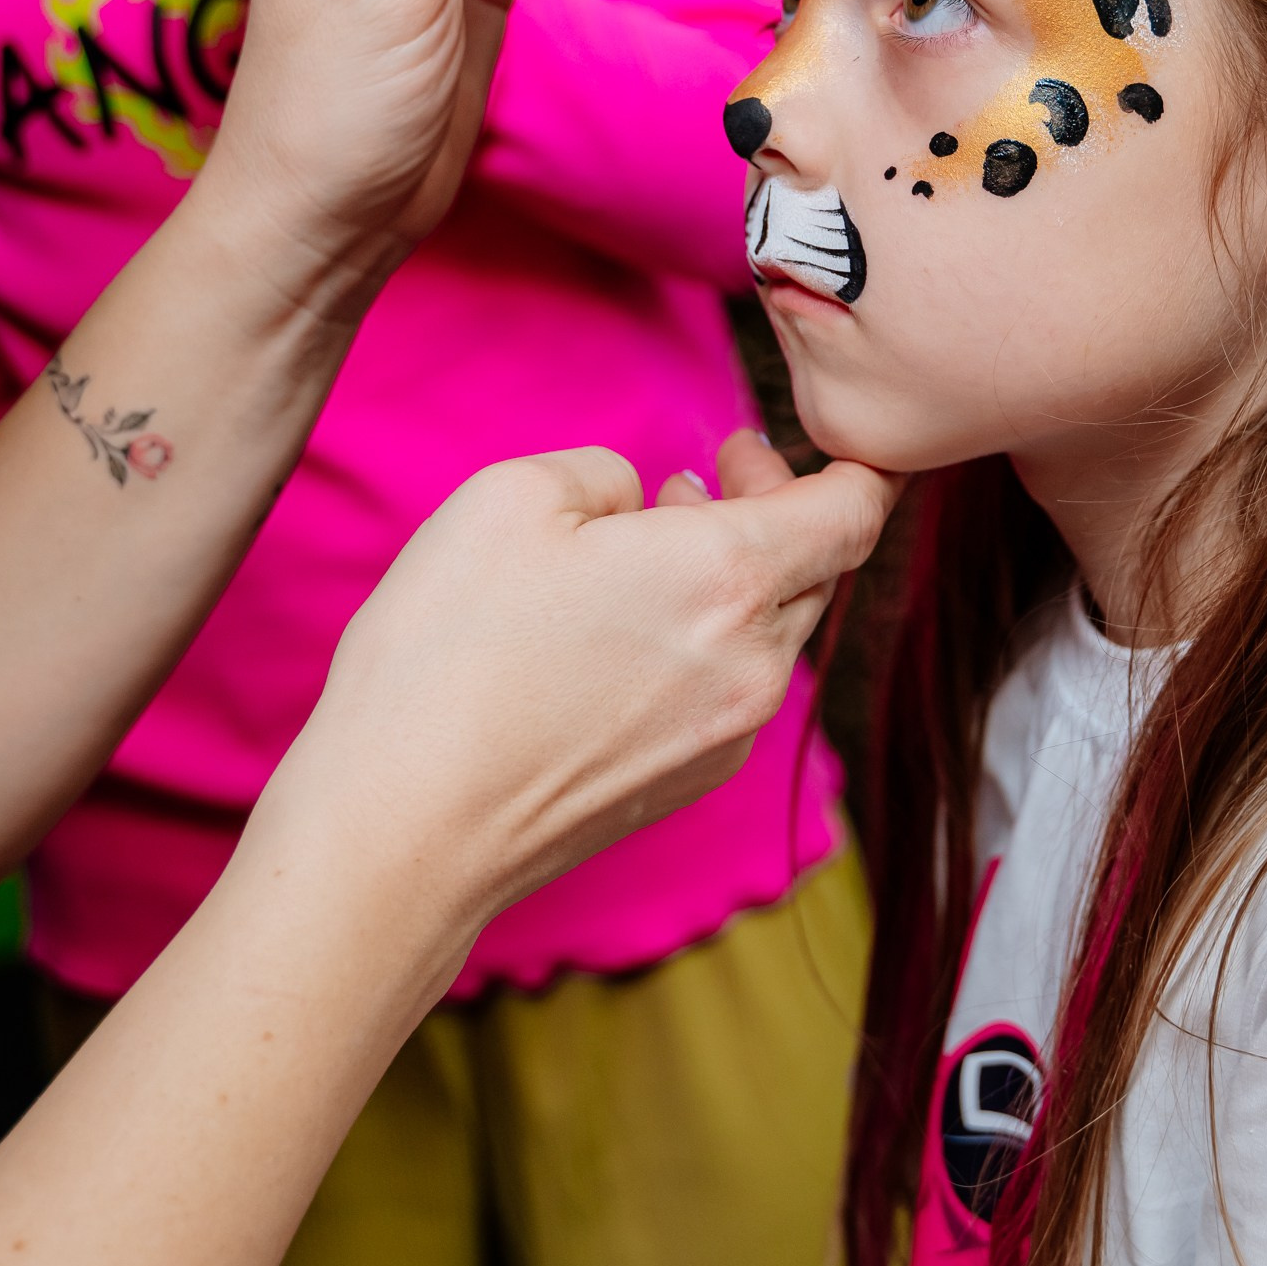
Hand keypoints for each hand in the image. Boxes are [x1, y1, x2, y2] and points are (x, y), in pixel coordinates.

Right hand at [253, 428, 896, 994]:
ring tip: (657, 539)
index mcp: (730, 575)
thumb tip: (639, 498)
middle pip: (817, 568)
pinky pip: (730, 687)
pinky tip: (629, 628)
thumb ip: (604, 470)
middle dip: (774, 508)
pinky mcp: (689, 779)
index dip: (848, 463)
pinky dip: (705, 640)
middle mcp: (754, 661)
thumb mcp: (512, 495)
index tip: (777, 440)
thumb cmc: (451, 653)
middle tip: (714, 469)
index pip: (857, 510)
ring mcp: (728, 731)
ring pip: (772, 630)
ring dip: (734, 575)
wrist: (409, 824)